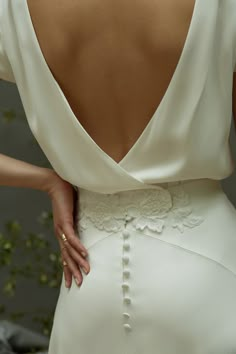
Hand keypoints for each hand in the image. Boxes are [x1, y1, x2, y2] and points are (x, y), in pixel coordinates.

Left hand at [45, 172, 89, 287]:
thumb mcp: (73, 214)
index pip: (65, 255)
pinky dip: (78, 247)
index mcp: (62, 234)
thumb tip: (87, 226)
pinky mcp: (65, 222)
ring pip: (69, 250)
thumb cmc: (66, 198)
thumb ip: (78, 222)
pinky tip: (84, 255)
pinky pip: (72, 238)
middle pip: (66, 257)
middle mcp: (60, 234)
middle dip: (72, 271)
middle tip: (78, 284)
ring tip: (85, 273)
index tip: (71, 281)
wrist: (56, 184)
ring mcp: (61, 229)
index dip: (68, 268)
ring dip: (77, 262)